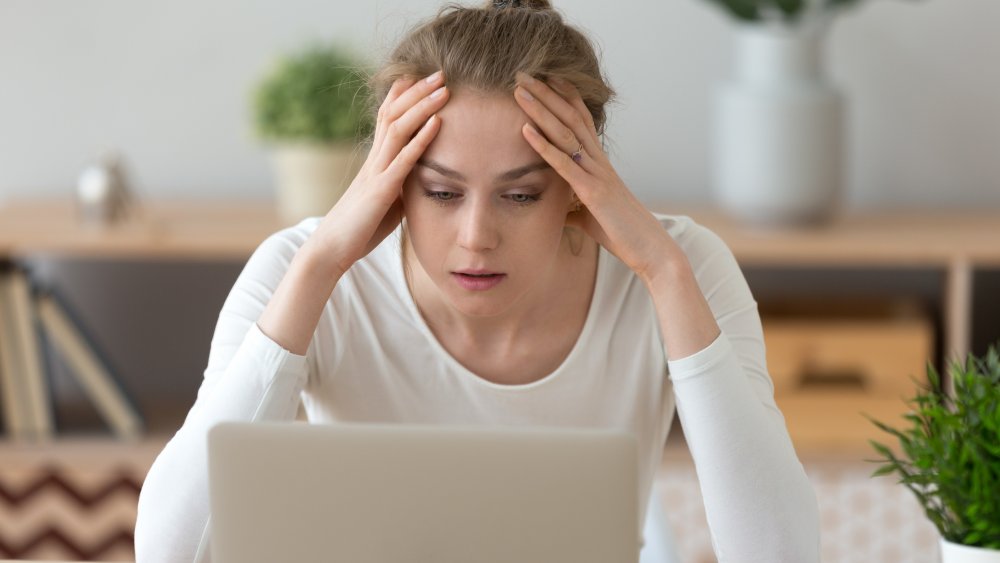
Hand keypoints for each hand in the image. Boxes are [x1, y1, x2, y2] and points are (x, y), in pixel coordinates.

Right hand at [306, 71, 449, 276]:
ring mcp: (375, 172)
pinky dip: (422, 138)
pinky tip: (438, 122)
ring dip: (422, 106)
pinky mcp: (381, 190)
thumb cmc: (358, 231)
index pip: (386, 119)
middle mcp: (373, 160)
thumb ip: (400, 187)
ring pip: (398, 128)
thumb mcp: (386, 204)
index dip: (403, 96)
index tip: (421, 78)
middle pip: (393, 114)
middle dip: (417, 91)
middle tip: (440, 72)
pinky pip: (404, 158)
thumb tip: (419, 181)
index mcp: (374, 163)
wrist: (330, 251)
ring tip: (443, 88)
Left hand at [513, 72, 678, 282]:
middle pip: (570, 117)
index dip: (563, 96)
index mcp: (599, 163)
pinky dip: (543, 146)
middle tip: (522, 72)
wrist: (650, 249)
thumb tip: (560, 211)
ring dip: (540, 110)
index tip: (543, 77)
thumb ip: (574, 208)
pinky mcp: (593, 192)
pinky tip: (526, 130)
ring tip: (519, 90)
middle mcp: (598, 161)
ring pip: (565, 133)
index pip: (580, 120)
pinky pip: (564, 164)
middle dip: (546, 93)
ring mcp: (596, 173)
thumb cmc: (622, 233)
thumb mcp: (591, 216)